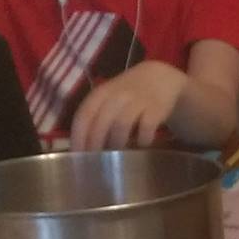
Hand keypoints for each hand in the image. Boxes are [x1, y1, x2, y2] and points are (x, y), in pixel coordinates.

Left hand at [71, 61, 189, 149]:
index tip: (77, 156)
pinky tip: (142, 144)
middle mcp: (117, 95)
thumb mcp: (109, 97)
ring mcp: (137, 101)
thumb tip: (83, 147)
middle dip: (95, 145)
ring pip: (121, 125)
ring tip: (117, 157)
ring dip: (117, 143)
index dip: (78, 137)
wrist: (161, 76)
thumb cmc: (129, 93)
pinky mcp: (156, 108)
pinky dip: (142, 139)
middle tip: (95, 163)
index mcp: (101, 93)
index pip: (83, 116)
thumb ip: (97, 116)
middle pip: (101, 123)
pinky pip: (146, 126)